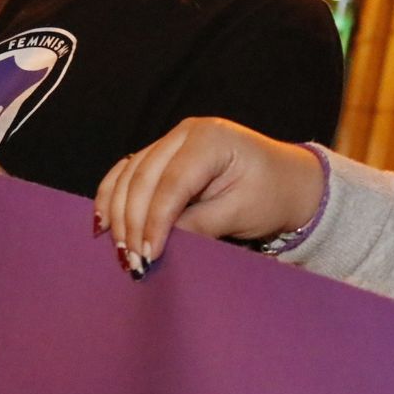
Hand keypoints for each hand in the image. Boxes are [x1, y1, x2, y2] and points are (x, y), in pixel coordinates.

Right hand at [94, 118, 325, 270]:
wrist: (289, 181)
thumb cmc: (272, 194)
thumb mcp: (241, 212)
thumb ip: (200, 224)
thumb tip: (160, 244)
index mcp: (210, 139)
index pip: (171, 183)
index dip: (155, 221)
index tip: (148, 256)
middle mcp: (185, 133)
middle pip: (143, 176)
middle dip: (132, 221)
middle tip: (131, 260)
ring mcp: (172, 140)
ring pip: (130, 173)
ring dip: (118, 212)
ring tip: (119, 249)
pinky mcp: (164, 154)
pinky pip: (129, 171)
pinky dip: (114, 195)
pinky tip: (103, 221)